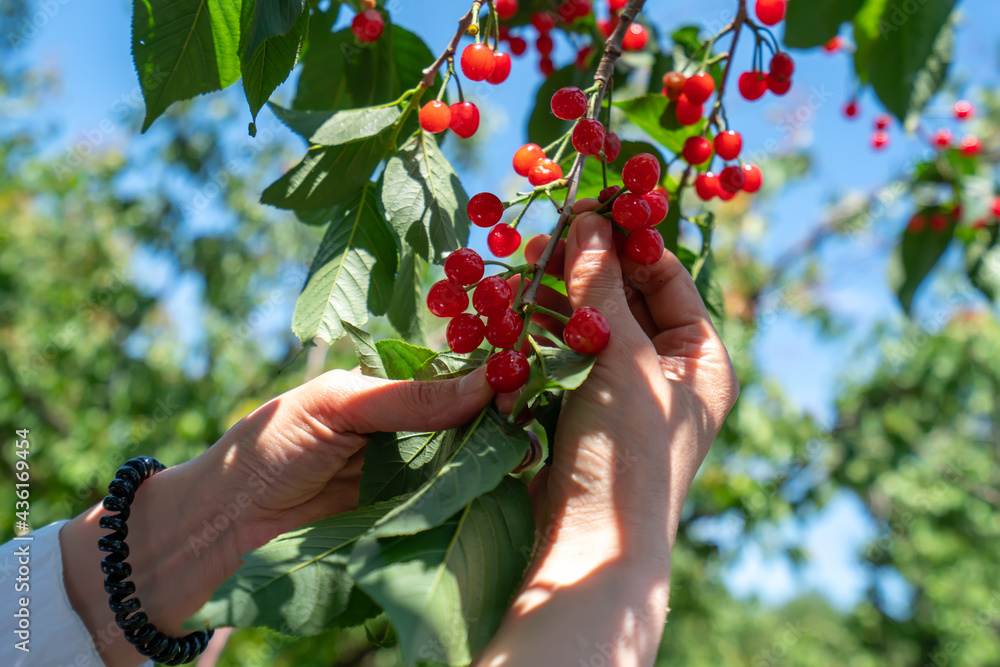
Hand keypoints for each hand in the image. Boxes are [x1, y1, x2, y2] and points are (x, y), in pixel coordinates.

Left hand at [60, 368, 493, 666]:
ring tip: (529, 452)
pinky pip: (450, 498)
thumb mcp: (336, 406)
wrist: (230, 522)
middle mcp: (407, 427)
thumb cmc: (270, 445)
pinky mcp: (408, 512)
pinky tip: (505, 485)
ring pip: (467, 459)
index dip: (490, 371)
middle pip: (471, 417)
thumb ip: (408, 397)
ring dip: (495, 456)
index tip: (525, 374)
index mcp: (389, 388)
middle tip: (534, 421)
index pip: (453, 373)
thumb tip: (486, 381)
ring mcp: (409, 472)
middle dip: (504, 416)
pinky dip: (476, 493)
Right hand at [475, 200, 737, 666]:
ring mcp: (620, 391)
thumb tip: (588, 218)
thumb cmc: (627, 448)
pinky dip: (540, 330)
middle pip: (623, 297)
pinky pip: (561, 354)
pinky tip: (513, 303)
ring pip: (586, 325)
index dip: (630, 237)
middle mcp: (666, 372)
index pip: (667, 277)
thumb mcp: (621, 359)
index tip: (592, 201)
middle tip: (546, 230)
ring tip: (524, 260)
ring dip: (557, 294)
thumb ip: (600, 287)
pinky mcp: (579, 409)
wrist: (589, 545)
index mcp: (702, 358)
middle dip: (585, 265)